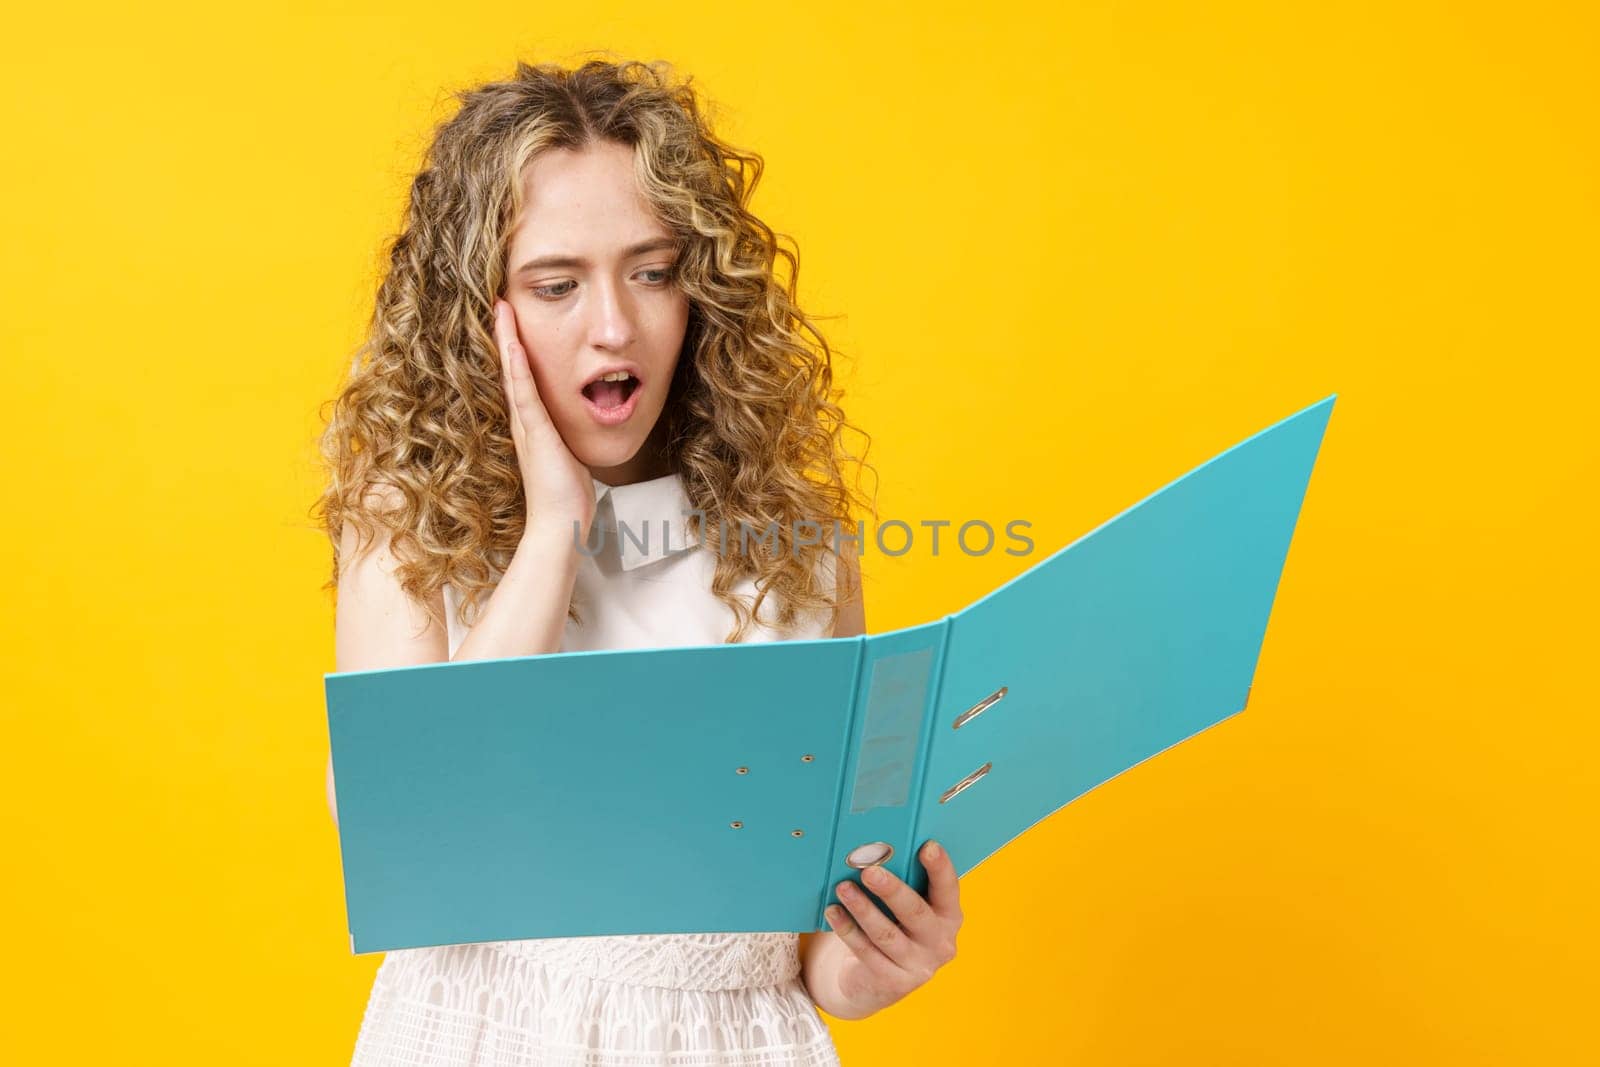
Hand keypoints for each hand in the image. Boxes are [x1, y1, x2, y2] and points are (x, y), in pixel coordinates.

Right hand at [494, 299, 595, 542]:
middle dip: (505, 334)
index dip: (515, 347)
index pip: (521, 376)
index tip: (512, 317)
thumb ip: (568, 436)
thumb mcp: (569, 453)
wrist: (560, 523)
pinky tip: (513, 345)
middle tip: (499, 300)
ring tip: (501, 309)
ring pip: (513, 374)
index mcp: (532, 423)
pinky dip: (517, 368)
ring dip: (506, 340)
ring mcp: (527, 425)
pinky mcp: (536, 434)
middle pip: (510, 368)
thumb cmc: (567, 494)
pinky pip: (524, 394)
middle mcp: (524, 420)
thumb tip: (582, 423)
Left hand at [822, 840, 962, 1015]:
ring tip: (843, 888)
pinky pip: (866, 952)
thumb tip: (876, 850)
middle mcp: (940, 944)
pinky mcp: (892, 982)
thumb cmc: (894, 926)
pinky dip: (847, 929)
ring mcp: (918, 967)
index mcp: (949, 917)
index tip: (928, 846)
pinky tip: (833, 912)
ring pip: (886, 934)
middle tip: (869, 871)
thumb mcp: (906, 909)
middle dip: (892, 890)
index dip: (940, 868)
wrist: (878, 980)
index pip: (948, 889)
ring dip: (862, 908)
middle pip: (915, 913)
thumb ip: (904, 885)